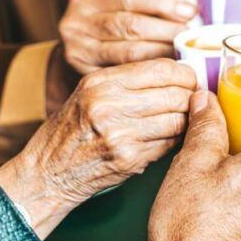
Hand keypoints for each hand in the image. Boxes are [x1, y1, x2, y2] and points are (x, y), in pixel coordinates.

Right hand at [0, 59, 196, 237]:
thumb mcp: (91, 92)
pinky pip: (169, 144)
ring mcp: (120, 133)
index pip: (163, 68)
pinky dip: (173, 142)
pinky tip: (163, 141)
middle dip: (191, 100)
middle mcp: (109, 104)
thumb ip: (130, 81)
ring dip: (185, 123)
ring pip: (178, 121)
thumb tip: (180, 74)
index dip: (186, 75)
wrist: (47, 172)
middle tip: (193, 104)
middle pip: (176, 95)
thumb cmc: (73, 130)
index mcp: (102, 82)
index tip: (191, 81)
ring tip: (180, 123)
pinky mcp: (129, 159)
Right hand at [59, 0, 196, 73]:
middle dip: (167, 30)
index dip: (162, 2)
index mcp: (87, 0)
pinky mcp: (85, 77)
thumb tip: (191, 12)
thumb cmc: (109, 33)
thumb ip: (146, 9)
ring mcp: (78, 52)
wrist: (76, 64)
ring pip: (130, 53)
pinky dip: (151, 75)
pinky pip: (126, 76)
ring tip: (186, 54)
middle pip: (130, 25)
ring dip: (163, 53)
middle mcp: (76, 24)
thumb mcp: (118, 12)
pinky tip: (170, 75)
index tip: (190, 11)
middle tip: (191, 37)